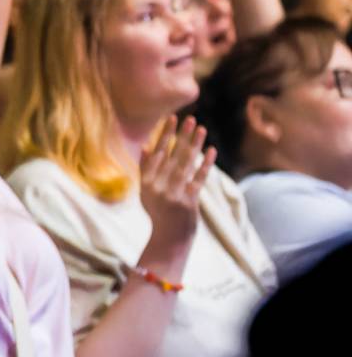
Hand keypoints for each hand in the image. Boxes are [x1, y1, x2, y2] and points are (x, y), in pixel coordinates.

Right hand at [139, 115, 215, 265]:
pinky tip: (211, 150)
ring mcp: (173, 194)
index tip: (172, 118)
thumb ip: (146, 169)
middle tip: (191, 119)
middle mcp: (158, 187)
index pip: (156, 153)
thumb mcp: (146, 191)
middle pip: (172, 156)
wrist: (169, 238)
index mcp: (146, 182)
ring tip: (202, 129)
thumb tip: (147, 146)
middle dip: (182, 136)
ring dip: (195, 146)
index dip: (165, 135)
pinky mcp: (189, 202)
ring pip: (185, 164)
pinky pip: (198, 179)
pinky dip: (205, 164)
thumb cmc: (158, 211)